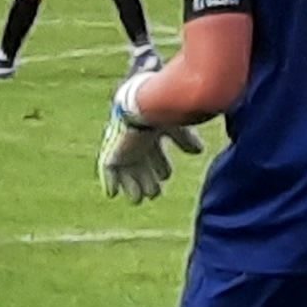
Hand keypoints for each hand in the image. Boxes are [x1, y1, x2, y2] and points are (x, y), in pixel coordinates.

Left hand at [97, 73, 203, 203]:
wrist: (138, 108)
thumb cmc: (157, 113)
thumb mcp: (175, 127)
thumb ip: (185, 139)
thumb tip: (199, 151)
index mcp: (151, 136)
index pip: (157, 157)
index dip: (161, 169)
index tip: (164, 175)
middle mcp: (136, 145)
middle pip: (143, 170)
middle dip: (149, 184)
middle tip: (154, 192)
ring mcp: (122, 150)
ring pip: (126, 175)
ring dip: (132, 189)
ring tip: (138, 197)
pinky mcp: (111, 153)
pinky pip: (107, 171)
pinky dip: (109, 183)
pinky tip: (113, 193)